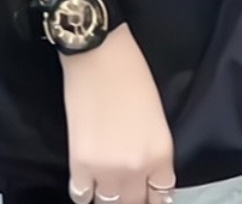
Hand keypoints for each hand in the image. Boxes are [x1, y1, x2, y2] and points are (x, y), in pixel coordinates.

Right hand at [63, 25, 176, 203]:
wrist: (100, 53)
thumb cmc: (132, 73)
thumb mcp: (156, 116)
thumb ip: (153, 151)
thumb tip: (145, 173)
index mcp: (161, 154)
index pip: (160, 196)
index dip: (151, 198)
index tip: (144, 195)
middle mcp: (137, 169)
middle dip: (129, 199)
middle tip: (122, 191)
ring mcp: (108, 170)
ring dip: (106, 196)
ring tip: (103, 185)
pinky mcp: (80, 164)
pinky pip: (81, 196)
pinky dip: (84, 191)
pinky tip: (85, 180)